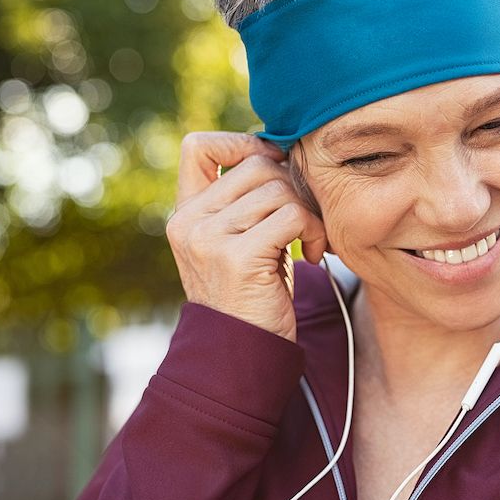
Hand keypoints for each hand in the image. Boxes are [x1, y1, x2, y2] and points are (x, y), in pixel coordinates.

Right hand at [165, 131, 327, 342]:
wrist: (242, 355)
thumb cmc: (254, 295)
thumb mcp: (239, 242)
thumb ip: (244, 201)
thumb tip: (280, 150)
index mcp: (185, 213)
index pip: (198, 145)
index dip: (242, 144)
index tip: (275, 171)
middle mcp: (189, 221)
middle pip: (256, 163)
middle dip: (293, 186)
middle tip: (306, 220)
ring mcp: (209, 238)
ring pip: (278, 188)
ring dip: (308, 212)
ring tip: (310, 241)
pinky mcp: (237, 257)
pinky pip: (291, 215)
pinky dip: (314, 230)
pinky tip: (312, 256)